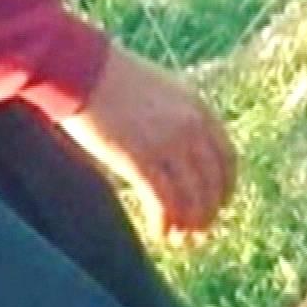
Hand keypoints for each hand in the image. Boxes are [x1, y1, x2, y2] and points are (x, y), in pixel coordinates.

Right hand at [56, 48, 236, 242]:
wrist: (79, 67)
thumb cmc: (110, 79)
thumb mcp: (161, 93)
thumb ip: (179, 120)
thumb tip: (182, 155)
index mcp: (199, 110)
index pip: (226, 159)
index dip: (224, 188)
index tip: (218, 205)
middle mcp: (191, 128)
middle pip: (211, 184)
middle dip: (207, 213)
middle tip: (198, 233)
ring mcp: (168, 145)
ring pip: (190, 198)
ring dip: (187, 225)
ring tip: (179, 239)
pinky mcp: (140, 160)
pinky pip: (163, 202)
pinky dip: (165, 223)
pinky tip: (159, 235)